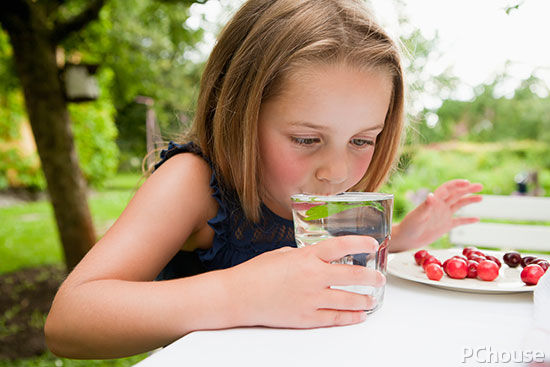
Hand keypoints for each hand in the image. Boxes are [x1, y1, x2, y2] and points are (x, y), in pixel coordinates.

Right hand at [225, 236, 383, 328]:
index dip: (360, 244)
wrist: (238, 296)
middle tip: (379, 278)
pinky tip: (358, 315)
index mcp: (306, 257)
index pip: (341, 246)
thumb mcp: (282, 254)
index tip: (372, 244)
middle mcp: (313, 277)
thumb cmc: (256, 273)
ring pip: (348, 300)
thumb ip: (304, 256)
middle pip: (352, 276)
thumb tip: (318, 259)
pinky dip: (350, 317)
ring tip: (372, 299)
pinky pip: (335, 319)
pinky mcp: (306, 318)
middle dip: (371, 277)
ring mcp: (311, 299)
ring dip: (364, 299)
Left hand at [391, 179, 482, 251]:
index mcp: (434, 201)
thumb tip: (431, 195)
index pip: (447, 189)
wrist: (406, 238)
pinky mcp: (445, 226)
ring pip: (459, 205)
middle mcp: (440, 206)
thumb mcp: (418, 215)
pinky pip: (458, 221)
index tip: (468, 183)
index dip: (457, 184)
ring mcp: (443, 215)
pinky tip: (477, 219)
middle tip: (480, 185)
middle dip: (468, 189)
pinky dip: (467, 220)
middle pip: (456, 194)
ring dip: (469, 200)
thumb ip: (426, 206)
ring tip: (481, 198)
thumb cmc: (409, 226)